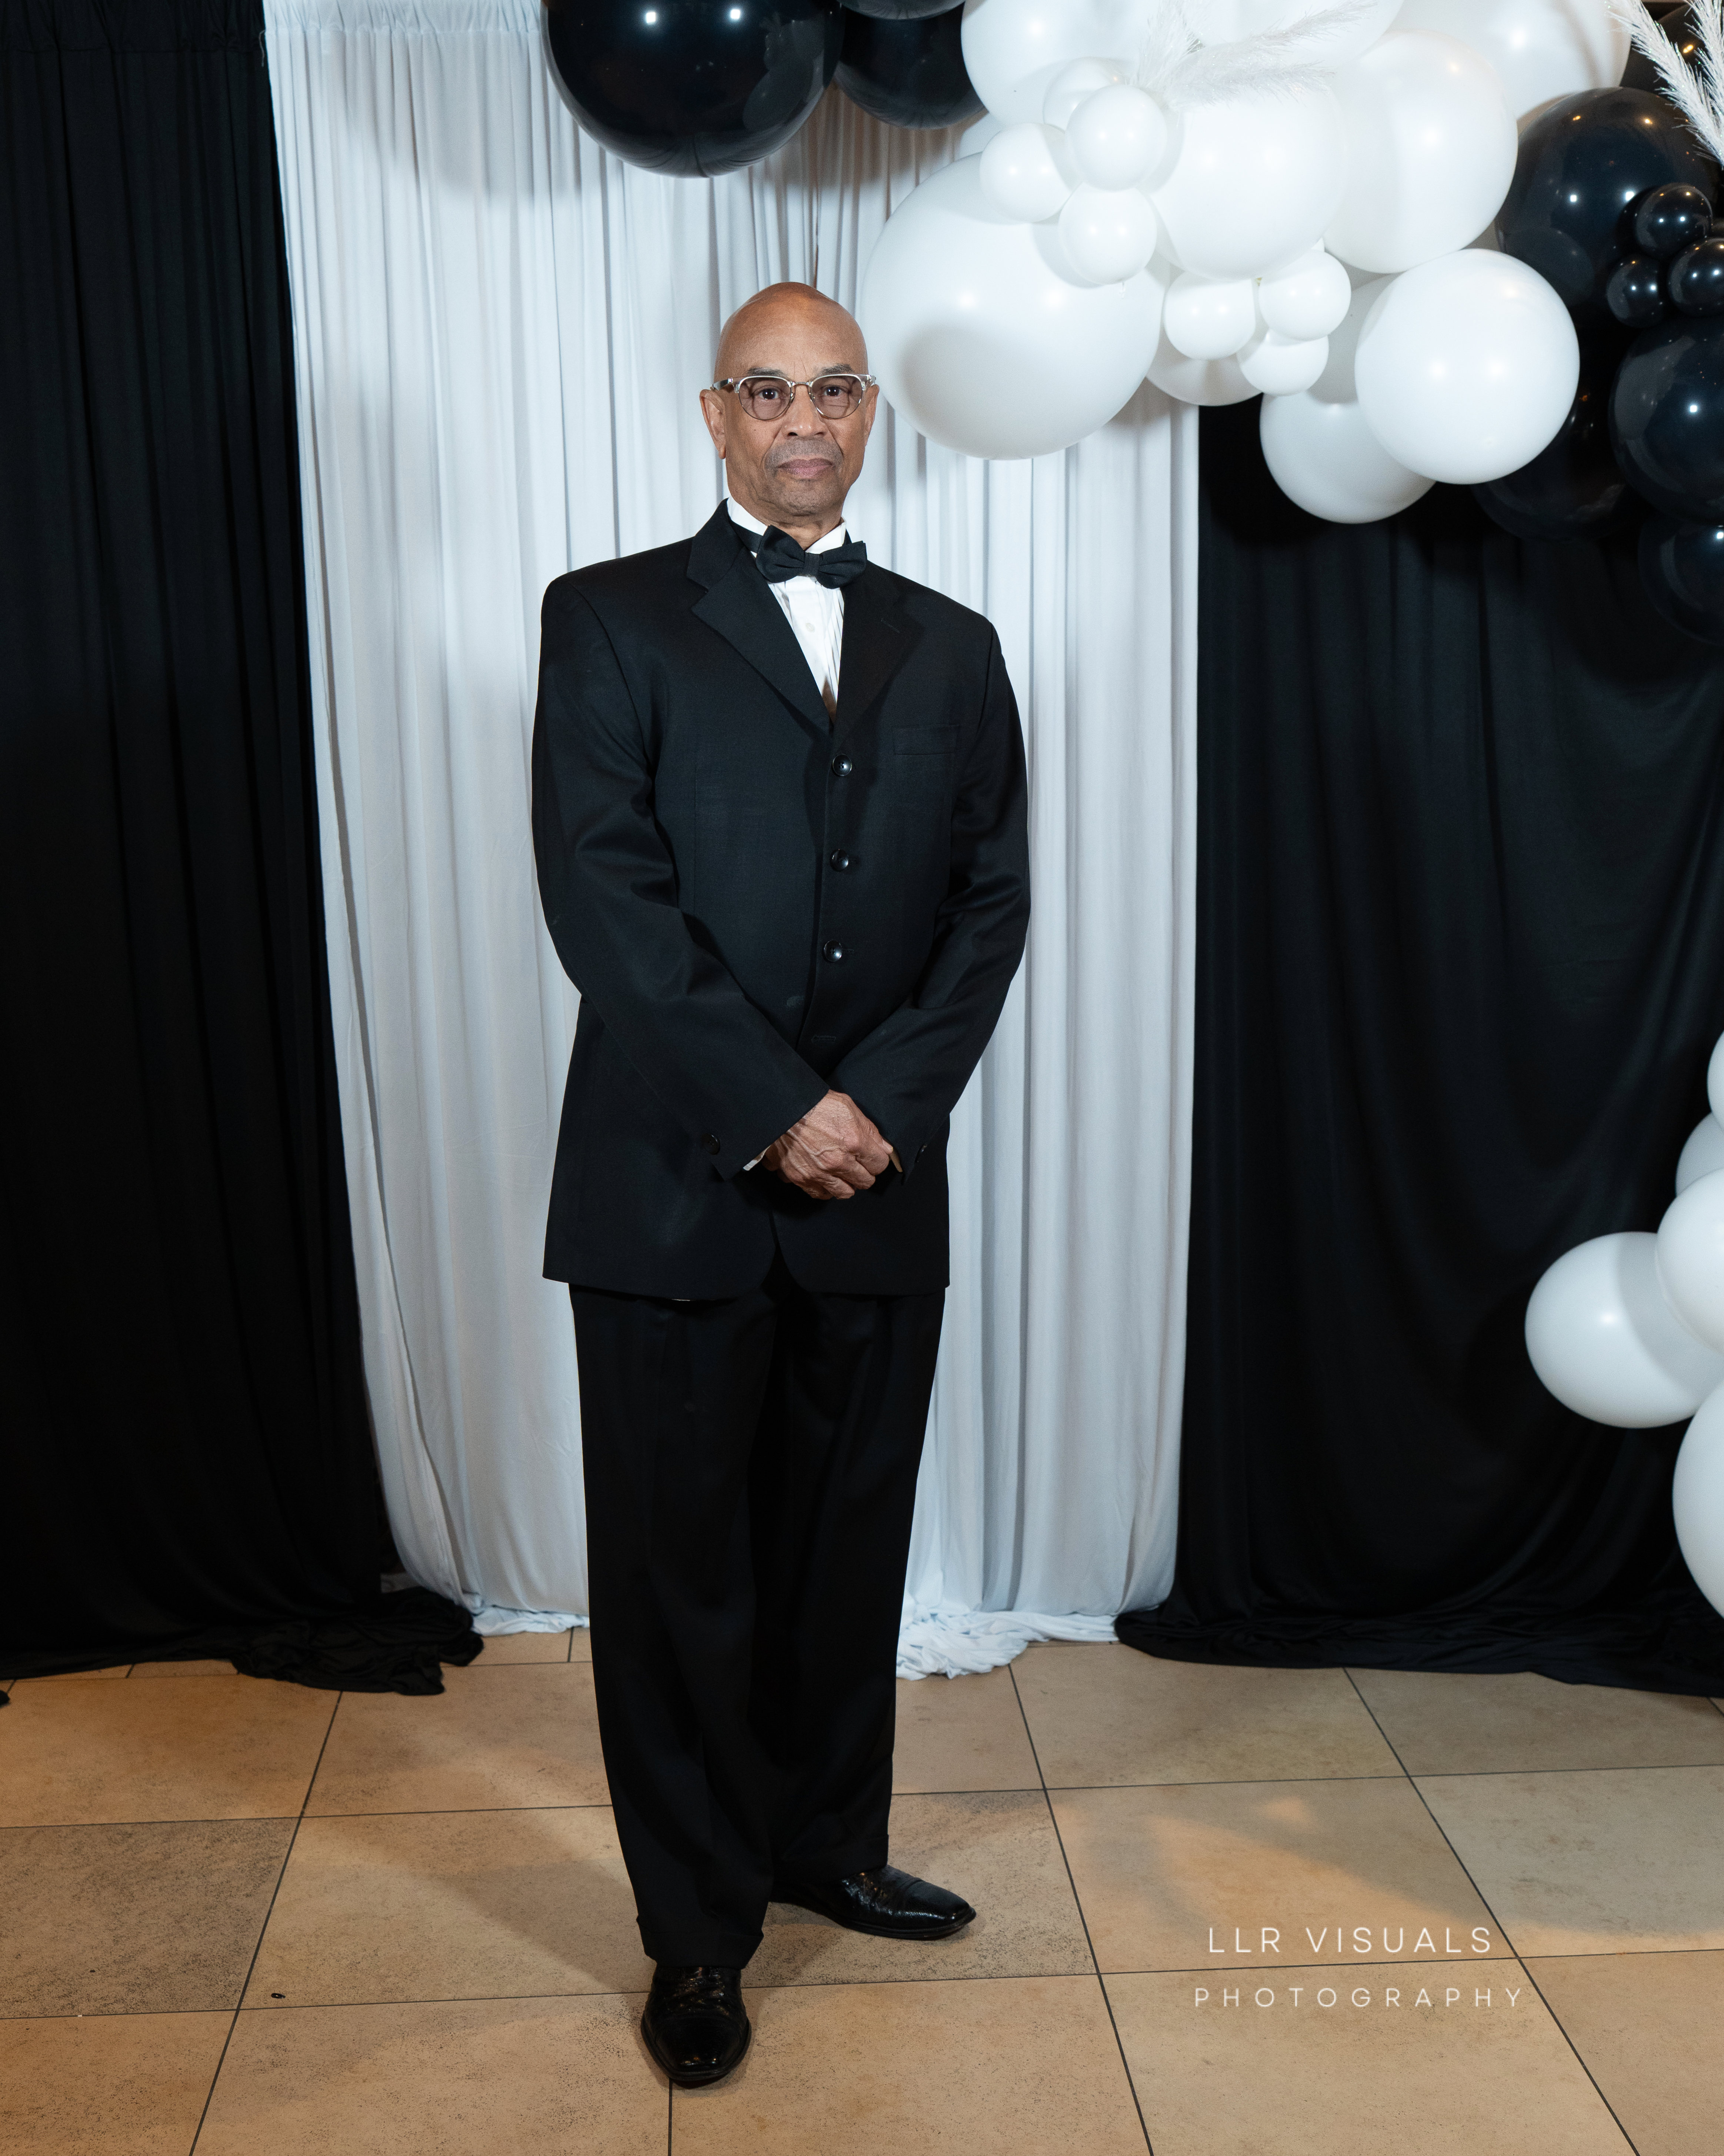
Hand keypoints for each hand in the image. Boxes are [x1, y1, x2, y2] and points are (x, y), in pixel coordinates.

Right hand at [763, 1090, 892, 1200]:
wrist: (781, 1107)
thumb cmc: (813, 1103)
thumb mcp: (848, 1107)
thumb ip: (869, 1130)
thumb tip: (885, 1148)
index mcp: (853, 1141)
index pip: (879, 1164)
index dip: (878, 1160)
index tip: (873, 1157)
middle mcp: (837, 1162)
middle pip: (865, 1182)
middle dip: (865, 1173)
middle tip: (859, 1164)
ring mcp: (818, 1173)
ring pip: (845, 1193)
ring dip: (847, 1184)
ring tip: (843, 1173)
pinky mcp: (801, 1178)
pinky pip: (820, 1194)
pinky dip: (825, 1188)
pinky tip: (826, 1177)